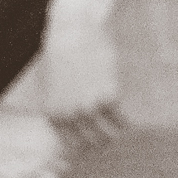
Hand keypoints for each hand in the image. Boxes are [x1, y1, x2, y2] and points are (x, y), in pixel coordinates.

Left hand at [30, 11, 126, 147]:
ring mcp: (89, 106)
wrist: (72, 30)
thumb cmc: (60, 52)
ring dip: (114, 137)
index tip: (92, 144)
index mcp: (53, 113)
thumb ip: (59, 108)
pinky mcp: (108, 96)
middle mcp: (70, 114)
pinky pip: (121, 121)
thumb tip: (72, 126)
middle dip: (100, 143)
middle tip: (108, 138)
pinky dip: (125, 124)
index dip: (83, 147)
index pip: (70, 145)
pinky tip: (127, 121)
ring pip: (107, 136)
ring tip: (118, 132)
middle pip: (90, 144)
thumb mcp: (49, 84)